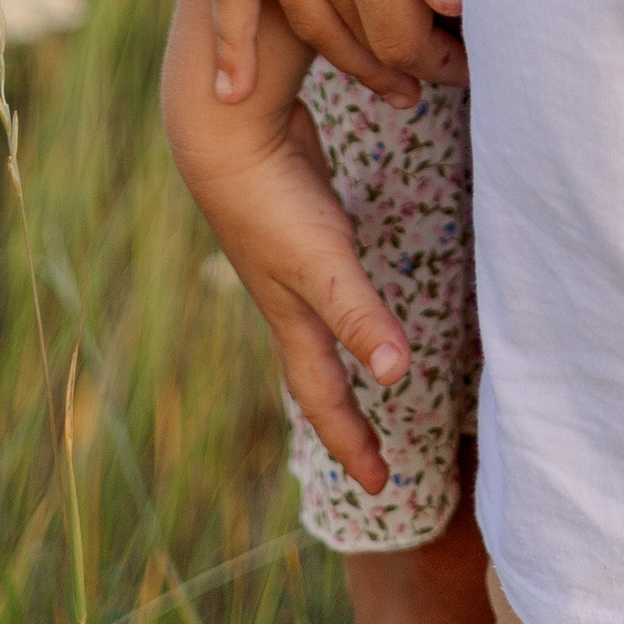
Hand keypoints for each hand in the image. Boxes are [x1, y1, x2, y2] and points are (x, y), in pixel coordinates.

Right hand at [127, 0, 463, 106]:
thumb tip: (452, 3)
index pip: (400, 28)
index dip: (439, 58)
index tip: (475, 63)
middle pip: (355, 35)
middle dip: (405, 66)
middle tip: (447, 79)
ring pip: (302, 22)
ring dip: (346, 60)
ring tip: (388, 83)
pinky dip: (228, 46)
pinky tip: (227, 89)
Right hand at [166, 71, 413, 494]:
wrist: (227, 135)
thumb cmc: (274, 204)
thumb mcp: (323, 264)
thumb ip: (359, 316)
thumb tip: (396, 376)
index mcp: (294, 322)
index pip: (325, 400)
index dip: (353, 444)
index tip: (383, 487)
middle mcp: (290, 301)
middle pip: (319, 375)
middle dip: (345, 418)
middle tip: (374, 456)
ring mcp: (289, 263)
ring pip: (320, 328)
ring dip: (342, 358)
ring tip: (363, 374)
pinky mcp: (299, 223)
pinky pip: (327, 279)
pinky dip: (344, 299)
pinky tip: (349, 283)